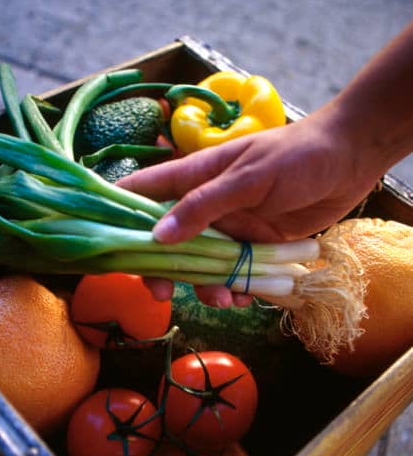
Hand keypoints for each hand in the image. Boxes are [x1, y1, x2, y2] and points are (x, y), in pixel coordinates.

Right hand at [120, 105, 383, 306]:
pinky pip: (236, 273)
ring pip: (203, 263)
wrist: (350, 160)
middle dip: (162, 267)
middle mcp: (207, 205)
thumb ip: (205, 205)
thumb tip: (159, 236)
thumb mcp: (249, 177)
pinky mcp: (256, 245)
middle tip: (162, 293)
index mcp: (195, 176)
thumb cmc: (298, 155)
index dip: (118, 214)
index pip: (143, 192)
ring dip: (206, 285)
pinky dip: (237, 289)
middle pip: (167, 240)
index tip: (104, 245)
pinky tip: (247, 299)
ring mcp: (231, 226)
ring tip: (224, 300)